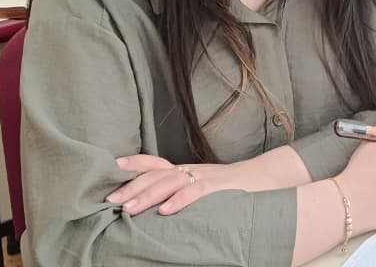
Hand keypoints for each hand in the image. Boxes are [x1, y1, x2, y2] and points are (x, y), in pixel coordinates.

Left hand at [107, 153, 273, 215]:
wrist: (264, 179)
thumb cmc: (229, 189)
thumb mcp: (200, 187)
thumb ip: (179, 193)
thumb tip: (151, 209)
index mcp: (185, 171)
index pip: (155, 163)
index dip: (134, 163)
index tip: (112, 167)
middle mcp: (191, 170)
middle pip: (157, 174)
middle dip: (132, 187)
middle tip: (111, 200)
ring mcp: (206, 177)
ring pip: (172, 182)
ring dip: (149, 195)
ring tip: (130, 208)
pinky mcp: (220, 188)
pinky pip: (197, 192)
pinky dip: (180, 201)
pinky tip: (165, 211)